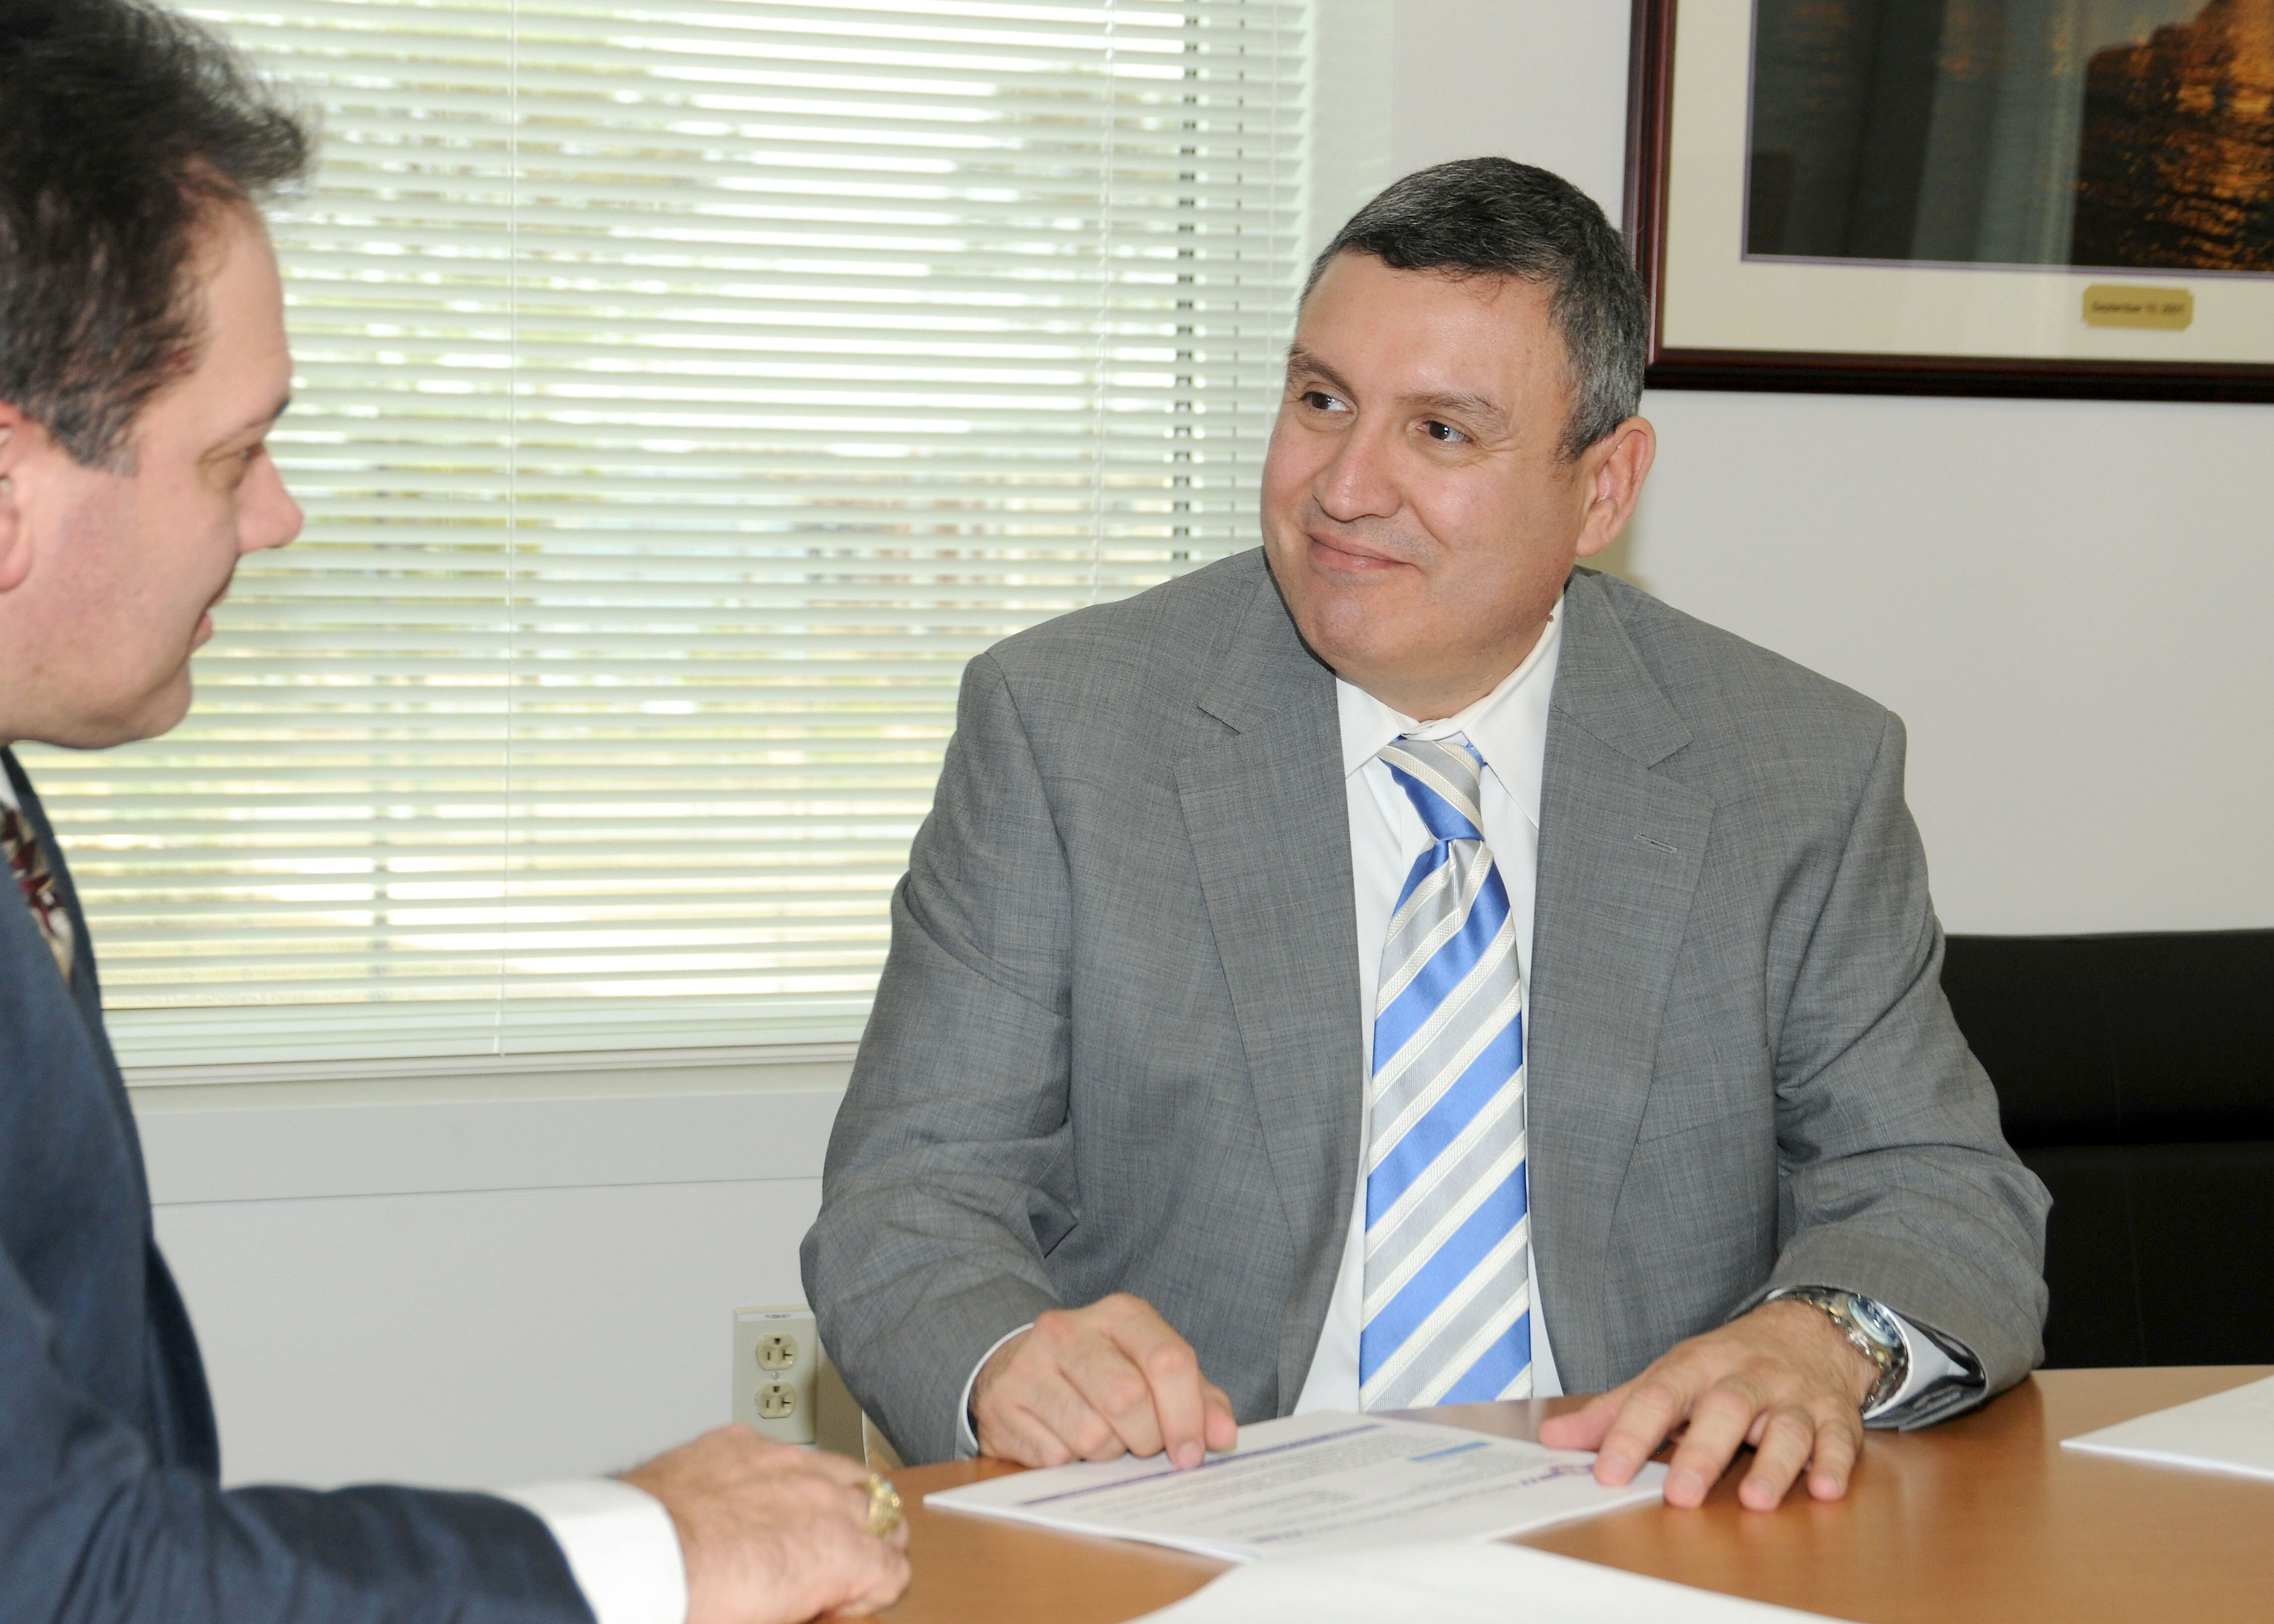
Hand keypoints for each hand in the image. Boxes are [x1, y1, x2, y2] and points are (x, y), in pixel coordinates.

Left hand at [620, 1426, 909, 1623]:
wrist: (628, 1562)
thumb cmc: (692, 1605)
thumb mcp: (772, 1620)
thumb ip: (810, 1605)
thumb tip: (814, 1604)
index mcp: (838, 1553)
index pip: (895, 1569)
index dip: (871, 1595)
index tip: (841, 1605)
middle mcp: (822, 1498)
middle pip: (884, 1512)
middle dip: (871, 1541)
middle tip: (835, 1568)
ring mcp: (783, 1462)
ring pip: (845, 1469)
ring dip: (839, 1499)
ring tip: (809, 1525)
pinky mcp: (739, 1442)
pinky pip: (782, 1452)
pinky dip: (779, 1475)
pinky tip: (750, 1500)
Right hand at [972, 1293, 1238, 1468]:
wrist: (1017, 1367)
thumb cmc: (1101, 1373)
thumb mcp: (1152, 1372)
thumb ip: (1197, 1399)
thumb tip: (1225, 1437)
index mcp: (1120, 1314)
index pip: (1168, 1360)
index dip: (1188, 1416)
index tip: (1191, 1453)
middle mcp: (1070, 1330)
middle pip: (1129, 1400)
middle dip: (1146, 1439)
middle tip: (1142, 1446)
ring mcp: (1029, 1365)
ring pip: (1092, 1436)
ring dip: (1108, 1454)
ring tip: (1103, 1439)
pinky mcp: (1001, 1404)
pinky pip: (1055, 1457)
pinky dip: (1071, 1463)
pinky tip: (1067, 1442)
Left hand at [1536, 1300, 1880, 1510]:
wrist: (1809, 1331)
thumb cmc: (1728, 1363)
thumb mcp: (1668, 1376)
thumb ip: (1614, 1411)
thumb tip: (1553, 1438)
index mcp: (1697, 1366)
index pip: (1658, 1396)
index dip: (1631, 1434)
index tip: (1608, 1471)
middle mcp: (1746, 1377)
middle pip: (1725, 1408)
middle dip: (1702, 1452)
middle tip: (1681, 1494)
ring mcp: (1793, 1397)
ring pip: (1785, 1427)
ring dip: (1773, 1465)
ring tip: (1755, 1500)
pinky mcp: (1835, 1417)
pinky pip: (1839, 1440)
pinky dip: (1834, 1465)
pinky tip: (1824, 1489)